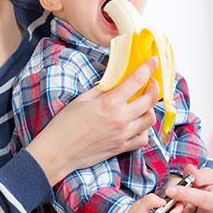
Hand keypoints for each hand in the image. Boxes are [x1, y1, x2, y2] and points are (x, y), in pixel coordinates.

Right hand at [26, 57, 158, 184]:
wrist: (58, 151)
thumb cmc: (65, 124)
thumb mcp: (82, 99)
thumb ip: (102, 89)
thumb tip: (115, 82)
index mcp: (109, 103)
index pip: (136, 80)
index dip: (148, 68)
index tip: (153, 61)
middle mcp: (120, 118)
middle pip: (149, 100)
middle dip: (153, 88)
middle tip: (150, 83)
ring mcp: (123, 135)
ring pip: (150, 119)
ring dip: (150, 109)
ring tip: (143, 104)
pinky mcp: (121, 148)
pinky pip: (143, 139)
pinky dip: (144, 130)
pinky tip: (137, 125)